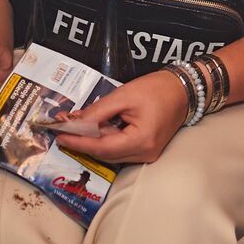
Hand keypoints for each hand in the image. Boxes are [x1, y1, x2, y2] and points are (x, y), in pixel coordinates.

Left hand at [54, 70, 188, 163]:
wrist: (184, 89)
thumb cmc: (157, 88)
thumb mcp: (124, 95)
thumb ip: (98, 112)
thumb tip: (73, 123)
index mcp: (141, 140)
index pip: (101, 147)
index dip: (78, 142)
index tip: (59, 136)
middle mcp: (145, 154)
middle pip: (105, 154)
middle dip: (82, 142)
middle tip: (63, 129)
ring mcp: (147, 155)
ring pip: (111, 154)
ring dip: (92, 142)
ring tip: (75, 128)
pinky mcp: (147, 150)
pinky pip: (120, 150)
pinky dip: (105, 141)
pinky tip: (94, 130)